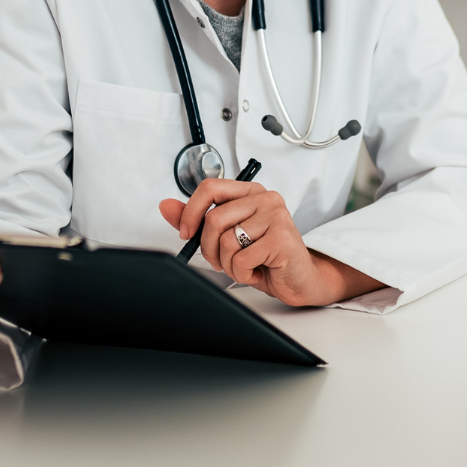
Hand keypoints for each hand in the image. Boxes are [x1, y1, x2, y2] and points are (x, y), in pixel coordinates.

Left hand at [159, 184, 382, 305]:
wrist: (299, 279)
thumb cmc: (265, 257)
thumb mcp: (228, 237)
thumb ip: (198, 220)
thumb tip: (167, 206)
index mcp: (251, 192)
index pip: (210, 187)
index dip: (191, 211)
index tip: (186, 232)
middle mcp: (266, 199)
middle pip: (214, 219)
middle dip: (209, 248)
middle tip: (222, 260)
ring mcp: (276, 216)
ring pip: (226, 241)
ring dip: (229, 264)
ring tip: (246, 265)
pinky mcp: (281, 238)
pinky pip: (241, 258)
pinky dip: (243, 273)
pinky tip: (257, 271)